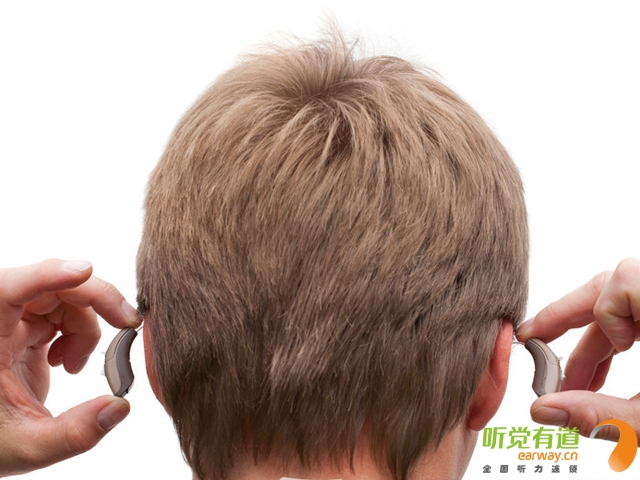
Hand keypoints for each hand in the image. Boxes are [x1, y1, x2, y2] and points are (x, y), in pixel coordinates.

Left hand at [0, 259, 139, 475]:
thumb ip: (74, 432)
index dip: (48, 275)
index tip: (85, 271)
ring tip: (78, 365)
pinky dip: (79, 333)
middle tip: (126, 323)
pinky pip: (62, 312)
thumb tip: (120, 406)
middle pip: (52, 286)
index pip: (11, 288)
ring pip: (64, 297)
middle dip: (95, 299)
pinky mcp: (24, 330)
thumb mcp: (27, 447)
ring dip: (87, 325)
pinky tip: (68, 362)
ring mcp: (11, 323)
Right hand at [517, 257, 639, 440]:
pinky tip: (598, 376)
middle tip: (536, 342)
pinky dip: (610, 343)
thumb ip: (603, 416)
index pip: (624, 280)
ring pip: (616, 301)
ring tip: (573, 380)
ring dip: (591, 341)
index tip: (617, 349)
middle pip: (609, 285)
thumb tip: (545, 409)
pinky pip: (630, 315)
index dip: (608, 314)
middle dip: (571, 319)